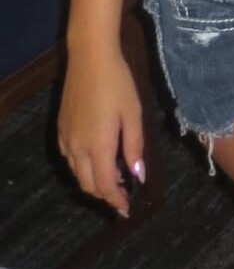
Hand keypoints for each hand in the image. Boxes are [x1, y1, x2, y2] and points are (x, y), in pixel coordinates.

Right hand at [58, 49, 144, 217]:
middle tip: (122, 196)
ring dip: (93, 181)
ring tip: (113, 179)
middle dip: (104, 195)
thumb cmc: (118, 83)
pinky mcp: (61, 129)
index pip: (105, 186)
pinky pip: (70, 159)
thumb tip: (138, 176)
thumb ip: (134, 146)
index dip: (116, 201)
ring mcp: (66, 139)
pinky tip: (96, 159)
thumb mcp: (134, 113)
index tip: (127, 210)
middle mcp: (77, 148)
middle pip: (88, 185)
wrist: (90, 58)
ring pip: (77, 173)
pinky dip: (83, 167)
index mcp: (98, 146)